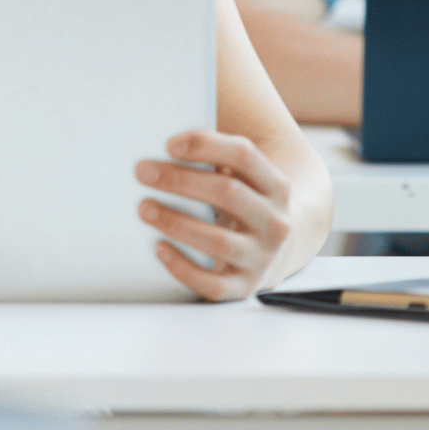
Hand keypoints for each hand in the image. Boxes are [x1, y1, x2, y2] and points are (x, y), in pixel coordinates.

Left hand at [136, 129, 295, 301]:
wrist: (285, 248)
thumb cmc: (248, 201)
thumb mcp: (248, 178)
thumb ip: (219, 157)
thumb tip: (167, 142)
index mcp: (277, 186)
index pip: (245, 155)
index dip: (206, 145)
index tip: (169, 144)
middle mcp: (276, 222)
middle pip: (227, 193)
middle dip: (181, 181)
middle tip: (143, 173)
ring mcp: (263, 258)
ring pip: (218, 241)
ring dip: (176, 222)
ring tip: (144, 208)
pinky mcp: (246, 287)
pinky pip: (212, 284)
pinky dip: (182, 267)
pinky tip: (159, 249)